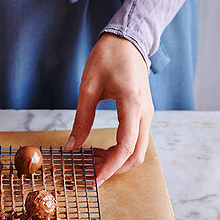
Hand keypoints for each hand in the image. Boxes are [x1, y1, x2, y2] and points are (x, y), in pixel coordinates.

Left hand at [65, 34, 153, 184]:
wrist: (127, 40)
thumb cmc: (108, 57)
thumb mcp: (88, 87)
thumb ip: (82, 119)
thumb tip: (72, 147)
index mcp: (132, 104)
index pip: (126, 146)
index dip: (111, 167)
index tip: (94, 179)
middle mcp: (145, 112)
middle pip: (137, 154)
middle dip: (116, 169)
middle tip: (91, 173)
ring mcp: (147, 112)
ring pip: (139, 148)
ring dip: (119, 160)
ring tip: (94, 160)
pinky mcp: (144, 111)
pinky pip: (137, 138)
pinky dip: (122, 149)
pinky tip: (102, 148)